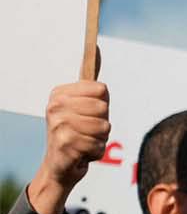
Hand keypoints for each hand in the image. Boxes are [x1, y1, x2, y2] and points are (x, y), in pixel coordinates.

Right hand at [29, 81, 109, 213]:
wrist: (59, 166)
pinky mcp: (64, 143)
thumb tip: (95, 47)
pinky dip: (95, 152)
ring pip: (104, 127)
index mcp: (59, 93)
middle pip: (104, 109)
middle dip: (102, 123)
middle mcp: (55, 106)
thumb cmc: (76, 133)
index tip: (87, 113)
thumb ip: (90, 83)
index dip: (102, 105)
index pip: (101, 90)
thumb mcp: (83, 106)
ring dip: (100, 139)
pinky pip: (98, 145)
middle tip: (85, 131)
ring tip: (84, 141)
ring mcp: (58, 124)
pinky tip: (81, 153)